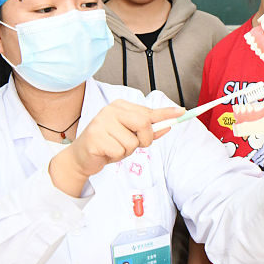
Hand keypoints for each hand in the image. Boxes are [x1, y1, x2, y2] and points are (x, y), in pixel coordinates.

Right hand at [51, 101, 181, 194]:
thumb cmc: (107, 144)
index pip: (148, 111)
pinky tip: (106, 152)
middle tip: (134, 144)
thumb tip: (168, 126)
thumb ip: (148, 131)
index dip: (166, 113)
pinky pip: (120, 151)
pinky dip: (116, 156)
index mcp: (120, 106)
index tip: (182, 111)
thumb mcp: (129, 137)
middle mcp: (111, 110)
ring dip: (127, 151)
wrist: (81, 157)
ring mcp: (102, 122)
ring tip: (114, 148)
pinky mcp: (96, 137)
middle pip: (144, 124)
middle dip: (145, 139)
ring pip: (132, 142)